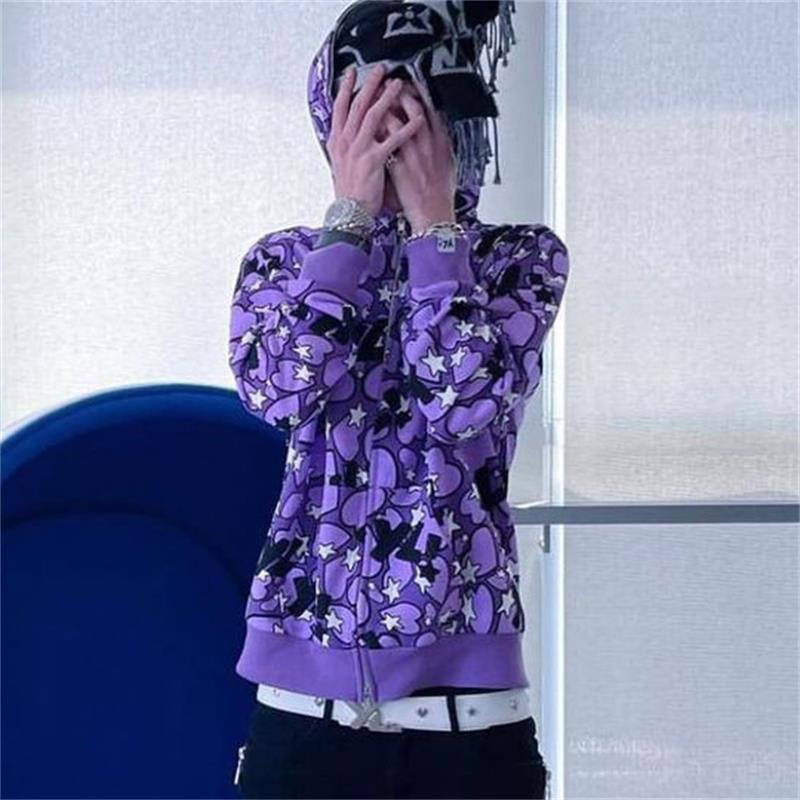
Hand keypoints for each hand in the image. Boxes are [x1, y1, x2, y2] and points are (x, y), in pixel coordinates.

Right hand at [326, 64, 426, 217]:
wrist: (350, 213)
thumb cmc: (349, 192)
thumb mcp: (340, 165)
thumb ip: (345, 146)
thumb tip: (349, 132)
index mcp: (337, 141)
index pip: (340, 108)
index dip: (346, 88)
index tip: (352, 73)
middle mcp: (345, 141)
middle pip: (358, 105)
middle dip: (370, 84)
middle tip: (381, 69)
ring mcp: (359, 149)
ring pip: (373, 116)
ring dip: (387, 98)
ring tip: (399, 85)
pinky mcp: (373, 160)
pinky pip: (393, 139)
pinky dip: (407, 127)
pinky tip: (419, 118)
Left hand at [379, 76, 456, 233]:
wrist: (434, 217)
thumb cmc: (439, 195)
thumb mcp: (446, 164)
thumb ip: (439, 146)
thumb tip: (435, 132)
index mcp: (441, 142)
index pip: (431, 108)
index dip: (418, 92)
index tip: (409, 82)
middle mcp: (428, 144)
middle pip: (414, 108)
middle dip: (398, 92)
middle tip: (386, 82)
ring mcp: (413, 154)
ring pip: (397, 120)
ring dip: (382, 106)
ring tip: (372, 97)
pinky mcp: (400, 167)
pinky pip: (385, 142)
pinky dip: (377, 131)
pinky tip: (367, 124)